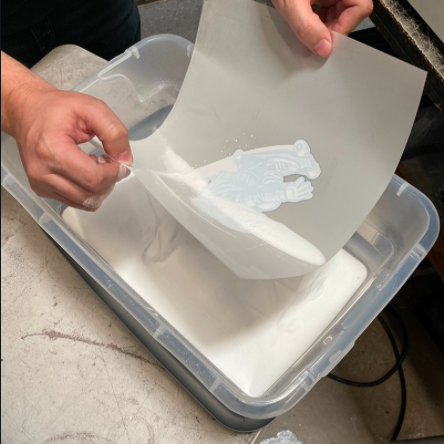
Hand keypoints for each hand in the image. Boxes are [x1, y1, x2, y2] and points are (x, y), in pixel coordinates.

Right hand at [7, 85, 131, 210]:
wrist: (26, 111)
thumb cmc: (55, 108)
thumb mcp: (91, 108)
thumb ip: (114, 132)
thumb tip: (125, 159)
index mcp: (51, 150)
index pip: (93, 178)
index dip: (114, 173)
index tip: (119, 162)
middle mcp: (41, 171)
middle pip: (90, 194)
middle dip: (108, 181)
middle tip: (109, 163)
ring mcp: (40, 183)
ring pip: (84, 202)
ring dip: (100, 188)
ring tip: (97, 166)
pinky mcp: (41, 190)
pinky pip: (75, 202)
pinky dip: (88, 191)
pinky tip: (86, 172)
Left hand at [271, 0, 372, 56]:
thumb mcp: (291, 4)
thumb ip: (307, 27)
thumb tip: (323, 48)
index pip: (360, 8)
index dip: (343, 28)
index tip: (325, 40)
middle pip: (350, 13)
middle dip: (331, 28)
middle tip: (312, 35)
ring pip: (340, 14)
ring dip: (323, 26)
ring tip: (305, 22)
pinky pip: (329, 10)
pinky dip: (318, 20)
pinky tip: (305, 19)